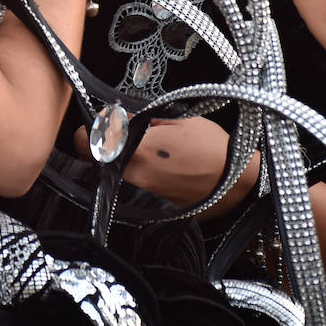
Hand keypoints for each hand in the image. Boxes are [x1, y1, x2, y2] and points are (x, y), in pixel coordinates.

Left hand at [75, 116, 258, 214]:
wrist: (239, 184)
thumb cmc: (212, 146)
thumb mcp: (177, 118)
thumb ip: (141, 118)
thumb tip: (117, 116)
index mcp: (135, 150)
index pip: (85, 142)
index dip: (87, 132)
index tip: (97, 126)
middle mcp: (133, 177)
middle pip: (93, 164)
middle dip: (99, 150)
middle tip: (115, 139)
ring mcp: (141, 197)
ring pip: (110, 179)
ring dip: (116, 166)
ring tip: (137, 154)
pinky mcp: (152, 209)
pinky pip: (130, 192)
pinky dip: (134, 181)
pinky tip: (151, 171)